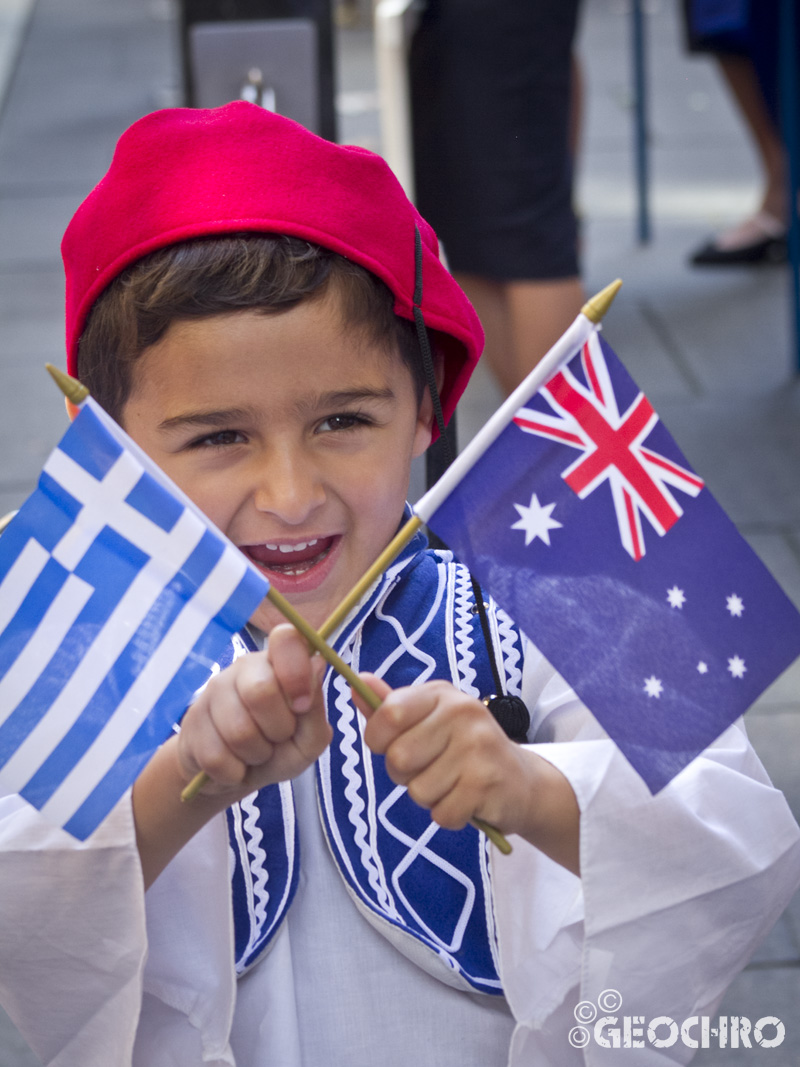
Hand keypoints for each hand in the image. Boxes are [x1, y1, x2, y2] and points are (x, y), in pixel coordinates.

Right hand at [177, 623, 331, 799]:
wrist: (233, 776)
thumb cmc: (278, 750)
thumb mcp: (308, 740)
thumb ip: (316, 709)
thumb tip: (316, 665)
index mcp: (278, 663)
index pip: (286, 639)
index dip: (296, 672)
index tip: (302, 705)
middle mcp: (244, 667)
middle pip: (262, 691)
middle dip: (278, 730)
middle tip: (278, 737)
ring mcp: (214, 690)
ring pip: (239, 732)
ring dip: (256, 755)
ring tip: (255, 751)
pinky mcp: (192, 722)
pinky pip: (217, 757)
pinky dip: (234, 772)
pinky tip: (234, 764)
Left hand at [353, 675, 579, 873]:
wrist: (521, 781)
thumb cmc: (463, 749)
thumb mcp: (429, 720)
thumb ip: (391, 707)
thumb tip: (357, 683)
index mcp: (441, 694)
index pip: (389, 714)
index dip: (379, 740)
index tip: (391, 746)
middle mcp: (462, 713)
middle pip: (398, 758)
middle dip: (405, 775)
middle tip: (431, 769)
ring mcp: (478, 747)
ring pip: (418, 790)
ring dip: (429, 797)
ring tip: (453, 783)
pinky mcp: (487, 784)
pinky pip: (441, 814)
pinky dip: (449, 815)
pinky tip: (467, 800)